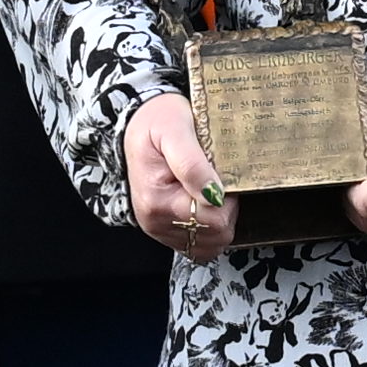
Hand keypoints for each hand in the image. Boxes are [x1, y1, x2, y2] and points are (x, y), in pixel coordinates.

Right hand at [127, 94, 232, 258]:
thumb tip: (214, 195)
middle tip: (216, 178)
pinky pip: (200, 245)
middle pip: (216, 234)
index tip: (221, 174)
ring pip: (211, 243)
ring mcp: (160, 228)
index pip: (214, 219)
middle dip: (227, 207)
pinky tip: (207, 205)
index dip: (229, 198)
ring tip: (210, 189)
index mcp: (157, 200)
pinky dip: (210, 230)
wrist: (138, 122)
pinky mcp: (166, 231)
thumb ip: (192, 164)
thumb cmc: (156, 121)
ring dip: (220, 218)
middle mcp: (155, 221)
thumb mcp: (174, 130)